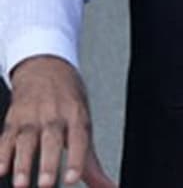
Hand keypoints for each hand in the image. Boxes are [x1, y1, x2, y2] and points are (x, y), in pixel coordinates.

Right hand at [0, 56, 115, 187]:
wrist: (46, 69)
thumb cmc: (69, 104)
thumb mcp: (84, 126)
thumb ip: (91, 163)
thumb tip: (110, 187)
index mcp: (77, 116)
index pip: (79, 139)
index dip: (76, 159)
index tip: (72, 179)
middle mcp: (55, 115)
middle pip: (52, 140)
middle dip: (48, 163)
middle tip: (47, 185)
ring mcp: (32, 117)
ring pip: (26, 140)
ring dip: (22, 163)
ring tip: (21, 184)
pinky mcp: (13, 120)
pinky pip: (5, 138)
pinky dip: (1, 154)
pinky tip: (0, 170)